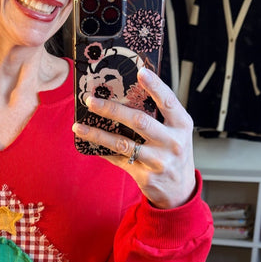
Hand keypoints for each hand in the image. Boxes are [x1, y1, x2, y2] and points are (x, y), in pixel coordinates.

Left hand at [73, 67, 196, 208]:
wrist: (179, 189)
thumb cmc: (174, 152)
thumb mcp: (176, 131)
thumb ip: (160, 114)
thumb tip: (129, 91)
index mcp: (181, 125)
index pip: (168, 102)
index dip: (155, 87)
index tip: (141, 72)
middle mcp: (172, 142)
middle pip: (139, 121)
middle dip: (112, 109)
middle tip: (91, 100)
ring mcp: (158, 161)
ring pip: (122, 143)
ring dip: (97, 134)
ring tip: (78, 127)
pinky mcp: (145, 175)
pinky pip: (118, 159)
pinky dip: (102, 150)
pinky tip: (88, 143)